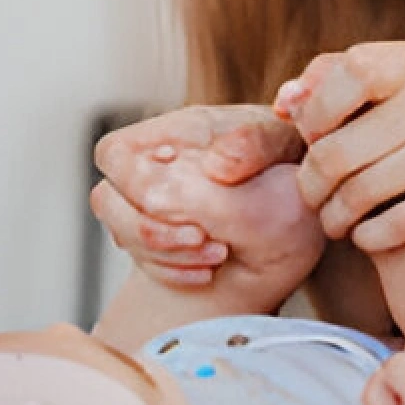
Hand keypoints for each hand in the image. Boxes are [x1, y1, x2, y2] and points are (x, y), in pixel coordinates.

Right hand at [91, 104, 309, 287]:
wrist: (297, 196)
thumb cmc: (286, 157)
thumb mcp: (281, 141)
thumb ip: (252, 143)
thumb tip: (218, 165)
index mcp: (173, 132)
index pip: (113, 153)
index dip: (130, 182)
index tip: (177, 203)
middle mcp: (152, 167)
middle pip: (107, 200)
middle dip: (150, 230)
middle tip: (203, 239)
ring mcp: (150, 204)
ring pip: (121, 234)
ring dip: (164, 254)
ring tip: (217, 254)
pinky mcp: (159, 235)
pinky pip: (143, 261)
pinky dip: (172, 272)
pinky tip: (209, 271)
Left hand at [278, 44, 404, 252]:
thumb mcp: (401, 88)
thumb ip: (334, 83)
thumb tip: (284, 103)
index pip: (336, 80)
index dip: (310, 121)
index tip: (315, 144)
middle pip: (334, 154)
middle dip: (310, 188)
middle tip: (314, 200)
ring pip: (358, 194)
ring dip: (334, 219)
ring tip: (335, 222)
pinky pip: (394, 225)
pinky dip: (369, 238)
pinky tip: (367, 236)